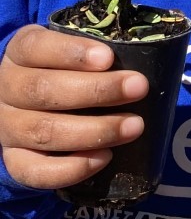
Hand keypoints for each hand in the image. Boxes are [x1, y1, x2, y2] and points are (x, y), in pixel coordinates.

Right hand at [0, 24, 147, 190]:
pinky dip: (73, 167)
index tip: (108, 57)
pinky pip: (37, 171)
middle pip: (43, 90)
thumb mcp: (76, 55)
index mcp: (21, 53)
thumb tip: (150, 58)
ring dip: (95, 131)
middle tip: (138, 88)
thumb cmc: (68, 74)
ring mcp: (7, 127)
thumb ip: (99, 55)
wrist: (35, 111)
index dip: (72, 52)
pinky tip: (105, 157)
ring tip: (134, 126)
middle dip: (96, 91)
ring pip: (44, 131)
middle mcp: (6, 89)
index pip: (37, 47)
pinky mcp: (14, 161)